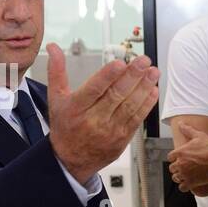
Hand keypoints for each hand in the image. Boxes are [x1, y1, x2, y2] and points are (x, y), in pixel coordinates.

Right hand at [46, 44, 159, 184]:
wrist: (71, 160)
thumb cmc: (65, 126)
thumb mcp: (55, 99)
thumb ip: (56, 71)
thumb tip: (53, 47)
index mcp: (76, 108)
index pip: (94, 89)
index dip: (108, 76)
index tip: (120, 63)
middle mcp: (94, 119)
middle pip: (116, 95)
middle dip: (132, 77)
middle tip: (144, 61)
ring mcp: (110, 130)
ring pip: (130, 106)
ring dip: (144, 88)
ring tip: (153, 72)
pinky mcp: (122, 138)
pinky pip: (136, 119)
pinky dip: (146, 104)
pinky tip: (153, 90)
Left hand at [168, 128, 207, 190]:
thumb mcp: (199, 136)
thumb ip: (187, 130)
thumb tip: (180, 123)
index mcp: (180, 152)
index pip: (170, 157)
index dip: (175, 158)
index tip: (180, 159)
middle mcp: (180, 164)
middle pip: (172, 168)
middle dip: (177, 168)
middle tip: (184, 168)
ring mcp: (185, 174)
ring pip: (176, 178)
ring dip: (180, 177)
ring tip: (186, 176)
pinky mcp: (191, 183)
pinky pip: (182, 187)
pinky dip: (185, 186)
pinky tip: (190, 183)